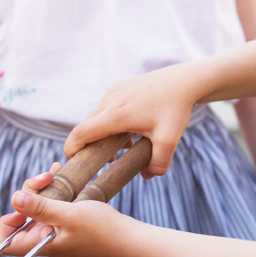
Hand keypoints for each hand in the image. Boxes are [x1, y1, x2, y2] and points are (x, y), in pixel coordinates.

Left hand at [0, 166, 131, 256]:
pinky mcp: (68, 221)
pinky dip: (55, 188)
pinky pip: (53, 203)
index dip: (6, 223)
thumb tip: (14, 198)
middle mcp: (45, 238)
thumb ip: (40, 207)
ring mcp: (57, 229)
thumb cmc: (102, 231)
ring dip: (43, 187)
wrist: (129, 239)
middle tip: (46, 178)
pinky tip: (62, 175)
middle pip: (21, 216)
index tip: (21, 206)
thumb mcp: (69, 215)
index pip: (6, 243)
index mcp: (40, 244)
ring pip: (37, 206)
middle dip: (29, 193)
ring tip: (54, 172)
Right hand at [65, 65, 206, 176]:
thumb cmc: (176, 108)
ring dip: (104, 133)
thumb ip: (158, 163)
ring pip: (97, 117)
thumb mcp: (170, 140)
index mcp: (116, 114)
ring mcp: (113, 91)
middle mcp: (109, 100)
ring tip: (126, 145)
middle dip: (91, 145)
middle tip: (109, 159)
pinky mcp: (119, 86)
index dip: (72, 149)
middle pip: (86, 127)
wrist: (184, 81)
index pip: (81, 133)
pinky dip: (111, 121)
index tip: (73, 163)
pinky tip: (131, 129)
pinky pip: (106, 107)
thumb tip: (146, 175)